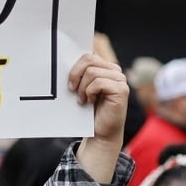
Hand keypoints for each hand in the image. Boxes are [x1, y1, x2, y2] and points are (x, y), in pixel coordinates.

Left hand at [69, 52, 128, 183]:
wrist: (100, 131)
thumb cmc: (89, 110)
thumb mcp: (81, 88)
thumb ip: (79, 73)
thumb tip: (63, 59)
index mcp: (105, 66)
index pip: (88, 54)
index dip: (75, 63)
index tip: (67, 75)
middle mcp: (115, 70)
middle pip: (89, 59)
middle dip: (75, 73)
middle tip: (71, 89)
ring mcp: (120, 79)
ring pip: (92, 72)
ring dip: (82, 87)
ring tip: (82, 99)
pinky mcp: (122, 90)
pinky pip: (98, 82)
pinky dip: (89, 92)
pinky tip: (89, 101)